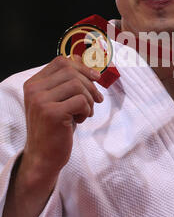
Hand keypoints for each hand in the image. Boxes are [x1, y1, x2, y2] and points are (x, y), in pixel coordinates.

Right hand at [22, 55, 102, 181]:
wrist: (44, 157)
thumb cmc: (55, 128)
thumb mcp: (59, 100)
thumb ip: (66, 81)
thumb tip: (81, 58)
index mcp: (33, 83)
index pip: (61, 61)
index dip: (82, 67)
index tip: (96, 78)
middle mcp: (34, 89)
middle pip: (71, 71)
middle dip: (90, 85)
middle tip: (97, 100)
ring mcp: (41, 101)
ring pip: (77, 85)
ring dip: (88, 100)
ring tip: (85, 113)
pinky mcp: (52, 113)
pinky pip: (81, 101)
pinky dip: (86, 110)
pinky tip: (80, 121)